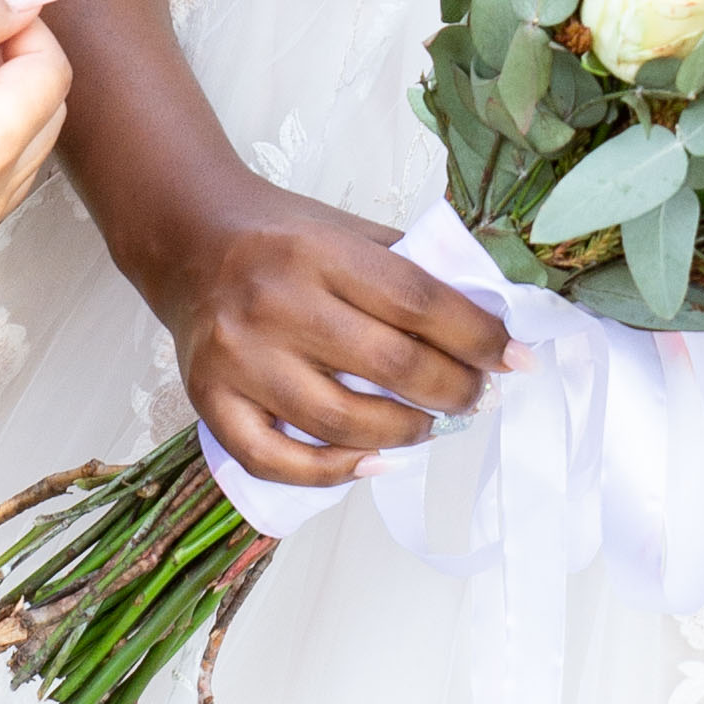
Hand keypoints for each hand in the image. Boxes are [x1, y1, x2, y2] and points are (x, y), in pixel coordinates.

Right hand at [154, 188, 509, 491]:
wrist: (189, 240)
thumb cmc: (283, 240)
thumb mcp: (350, 231)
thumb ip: (413, 270)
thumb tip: (492, 322)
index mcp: (320, 252)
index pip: (420, 302)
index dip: (479, 337)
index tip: (514, 358)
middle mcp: (276, 303)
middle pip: (392, 366)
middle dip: (452, 391)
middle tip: (473, 396)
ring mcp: (239, 358)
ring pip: (343, 423)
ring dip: (404, 434)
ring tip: (426, 424)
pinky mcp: (209, 400)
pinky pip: (278, 461)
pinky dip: (333, 473)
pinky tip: (370, 462)